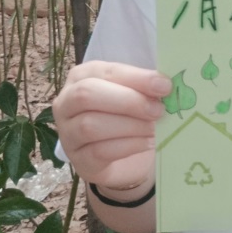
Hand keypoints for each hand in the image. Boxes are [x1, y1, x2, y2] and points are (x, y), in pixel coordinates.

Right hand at [53, 61, 170, 191]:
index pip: (106, 72)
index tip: (164, 86)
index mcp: (82, 76)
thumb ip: (144, 86)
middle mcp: (67, 102)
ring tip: (154, 128)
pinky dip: (129, 146)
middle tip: (158, 110)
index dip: (136, 78)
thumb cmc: (130, 114)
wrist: (127, 157)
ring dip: (130, 126)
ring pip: (91, 125)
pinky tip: (148, 143)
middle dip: (128, 101)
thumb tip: (163, 84)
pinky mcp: (78, 160)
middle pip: (88, 95)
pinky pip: (99, 151)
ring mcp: (67, 133)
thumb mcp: (136, 94)